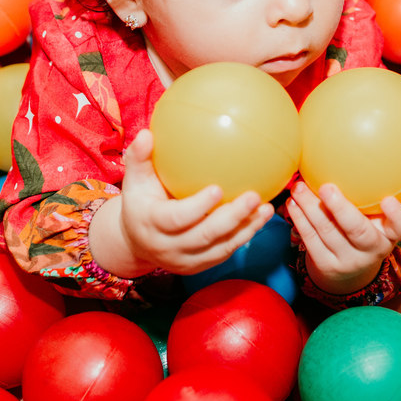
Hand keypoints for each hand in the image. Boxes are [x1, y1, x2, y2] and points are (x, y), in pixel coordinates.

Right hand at [90, 129, 273, 277]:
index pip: (177, 218)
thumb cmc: (139, 201)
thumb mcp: (134, 179)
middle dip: (232, 218)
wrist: (136, 242)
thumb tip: (146, 134)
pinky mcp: (199, 266)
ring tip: (267, 208)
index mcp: (152, 224)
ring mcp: (185, 260)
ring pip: (220, 248)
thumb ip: (139, 157)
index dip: (198, 206)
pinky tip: (261, 217)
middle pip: (205, 236)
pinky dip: (244, 235)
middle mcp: (169, 247)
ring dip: (246, 229)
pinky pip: (225, 252)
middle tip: (254, 196)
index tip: (218, 188)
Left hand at [286, 180, 400, 296]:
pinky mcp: (326, 266)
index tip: (388, 199)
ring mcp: (349, 261)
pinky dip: (300, 219)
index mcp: (390, 234)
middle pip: (358, 231)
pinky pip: (310, 240)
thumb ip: (373, 193)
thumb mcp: (375, 216)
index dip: (397, 215)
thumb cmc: (364, 228)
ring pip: (327, 232)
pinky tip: (293, 203)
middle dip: (341, 209)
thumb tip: (361, 148)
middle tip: (326, 187)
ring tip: (299, 187)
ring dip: (310, 207)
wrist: (348, 270)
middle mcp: (373, 250)